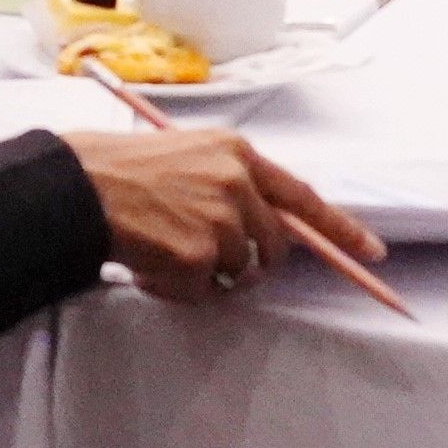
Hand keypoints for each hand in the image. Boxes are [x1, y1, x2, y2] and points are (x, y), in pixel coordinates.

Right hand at [61, 122, 383, 302]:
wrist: (75, 186)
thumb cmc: (120, 170)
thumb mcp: (187, 156)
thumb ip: (230, 184)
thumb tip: (263, 231)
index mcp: (237, 154)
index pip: (304, 197)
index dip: (341, 229)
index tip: (372, 253)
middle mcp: (238, 184)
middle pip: (273, 246)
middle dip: (248, 262)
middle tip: (201, 258)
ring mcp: (222, 221)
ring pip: (239, 274)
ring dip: (204, 276)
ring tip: (161, 251)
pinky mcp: (199, 256)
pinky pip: (203, 293)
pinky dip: (175, 289)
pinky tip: (147, 264)